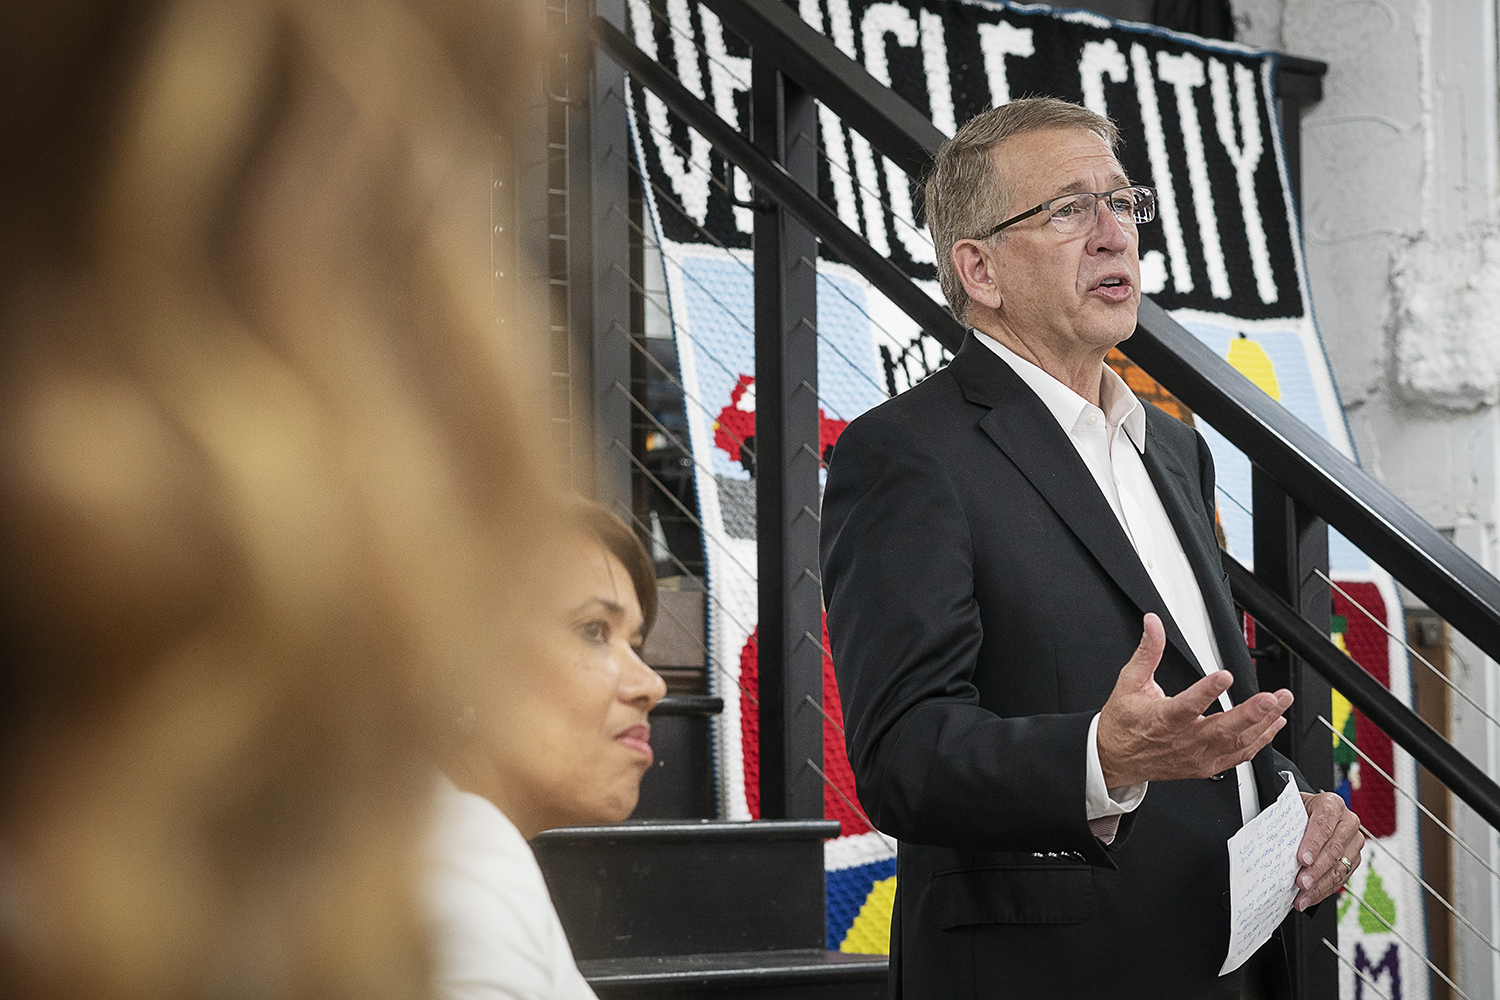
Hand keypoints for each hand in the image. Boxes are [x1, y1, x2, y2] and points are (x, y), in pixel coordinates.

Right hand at [1097, 614, 1293, 787]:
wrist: (1115, 759)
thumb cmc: (1123, 723)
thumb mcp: (1129, 683)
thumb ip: (1147, 652)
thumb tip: (1153, 625)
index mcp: (1162, 720)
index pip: (1188, 705)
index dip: (1207, 691)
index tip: (1224, 676)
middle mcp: (1183, 741)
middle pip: (1222, 729)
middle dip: (1251, 713)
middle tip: (1272, 698)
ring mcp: (1197, 756)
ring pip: (1236, 743)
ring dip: (1263, 724)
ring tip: (1280, 704)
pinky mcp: (1206, 766)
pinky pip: (1238, 757)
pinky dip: (1260, 742)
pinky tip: (1273, 725)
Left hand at [1294, 792, 1363, 910]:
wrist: (1311, 812)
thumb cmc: (1300, 811)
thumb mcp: (1292, 810)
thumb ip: (1288, 825)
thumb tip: (1276, 847)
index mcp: (1332, 804)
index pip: (1323, 825)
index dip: (1313, 844)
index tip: (1302, 859)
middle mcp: (1348, 822)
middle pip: (1334, 849)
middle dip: (1316, 870)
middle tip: (1301, 883)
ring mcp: (1354, 841)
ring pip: (1340, 867)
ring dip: (1320, 885)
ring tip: (1303, 896)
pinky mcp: (1354, 859)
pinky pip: (1341, 878)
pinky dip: (1324, 890)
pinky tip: (1309, 897)